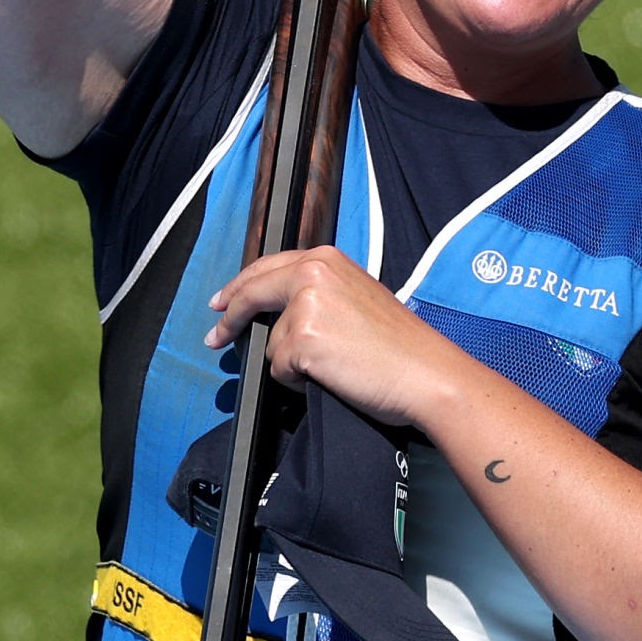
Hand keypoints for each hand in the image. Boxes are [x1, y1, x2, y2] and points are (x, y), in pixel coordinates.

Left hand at [205, 245, 455, 426]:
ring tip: (335, 367)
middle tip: (215, 336)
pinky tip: (332, 377)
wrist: (426, 374)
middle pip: (251, 294)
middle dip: (230, 316)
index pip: (267, 268)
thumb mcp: (358, 298)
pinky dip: (299, 381)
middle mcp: (312, 272)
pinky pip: (280, 369)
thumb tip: (280, 314)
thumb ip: (320, 294)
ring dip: (291, 362)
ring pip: (271, 343)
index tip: (221, 302)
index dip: (239, 287)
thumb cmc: (400, 347)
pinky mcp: (301, 340)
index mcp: (326, 258)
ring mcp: (304, 305)